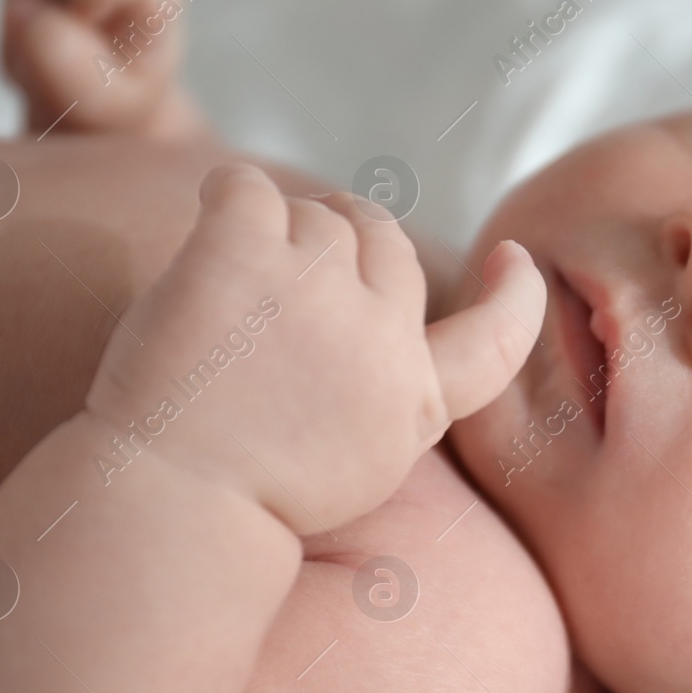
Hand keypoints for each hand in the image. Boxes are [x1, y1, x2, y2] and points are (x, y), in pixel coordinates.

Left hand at [84, 163, 545, 530]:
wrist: (176, 504)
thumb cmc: (244, 500)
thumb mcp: (359, 468)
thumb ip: (388, 398)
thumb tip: (378, 322)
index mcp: (413, 399)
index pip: (496, 339)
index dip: (514, 295)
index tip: (513, 259)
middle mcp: (380, 336)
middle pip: (385, 241)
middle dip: (350, 232)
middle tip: (303, 245)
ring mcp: (316, 288)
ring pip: (315, 215)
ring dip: (279, 230)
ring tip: (233, 281)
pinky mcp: (245, 254)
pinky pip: (247, 188)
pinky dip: (227, 192)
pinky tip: (208, 220)